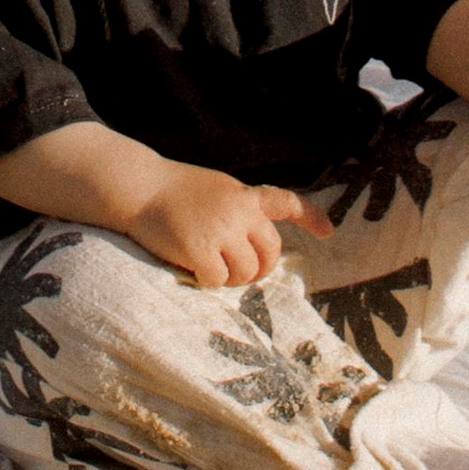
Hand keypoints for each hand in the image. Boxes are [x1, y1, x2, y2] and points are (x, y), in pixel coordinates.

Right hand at [128, 164, 329, 288]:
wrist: (140, 187)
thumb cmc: (174, 189)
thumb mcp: (217, 188)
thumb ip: (238, 209)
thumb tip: (252, 243)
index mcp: (246, 196)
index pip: (287, 203)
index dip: (311, 218)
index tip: (328, 233)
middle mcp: (240, 213)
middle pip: (269, 254)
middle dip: (259, 270)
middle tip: (241, 274)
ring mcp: (222, 231)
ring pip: (245, 273)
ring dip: (231, 279)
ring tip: (211, 267)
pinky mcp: (201, 250)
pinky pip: (218, 281)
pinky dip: (207, 282)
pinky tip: (192, 269)